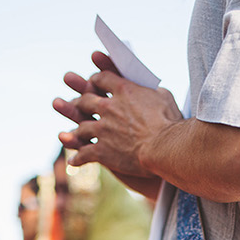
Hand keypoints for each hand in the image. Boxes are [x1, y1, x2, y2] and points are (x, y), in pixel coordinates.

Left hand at [53, 52, 180, 184]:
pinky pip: (84, 154)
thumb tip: (153, 91)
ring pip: (81, 128)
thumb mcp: (166, 98)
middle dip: (79, 102)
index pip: (101, 78)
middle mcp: (107, 107)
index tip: (94, 83)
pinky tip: (74, 161)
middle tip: (76, 104)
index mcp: (123, 90)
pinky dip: (78, 158)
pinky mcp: (101, 151)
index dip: (96, 80)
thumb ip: (153, 92)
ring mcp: (102, 130)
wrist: (167, 149)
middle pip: (85, 100)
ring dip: (75, 132)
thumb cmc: (171, 123)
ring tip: (69, 135)